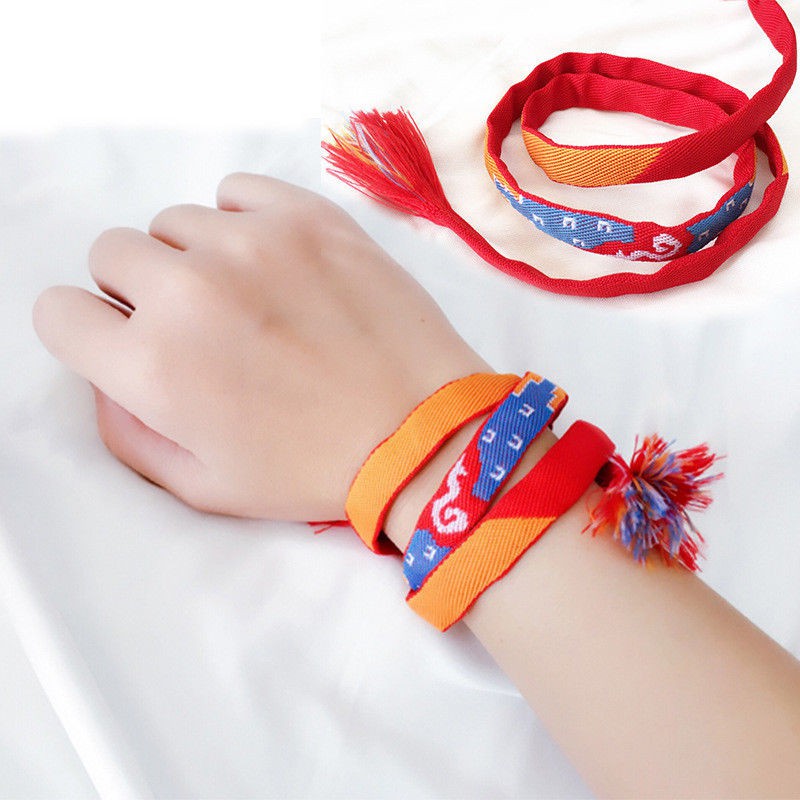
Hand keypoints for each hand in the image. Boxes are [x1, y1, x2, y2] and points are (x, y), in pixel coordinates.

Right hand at [33, 174, 488, 520]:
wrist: (421, 431)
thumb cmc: (313, 469)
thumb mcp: (203, 485)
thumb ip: (128, 431)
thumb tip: (107, 377)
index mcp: (153, 365)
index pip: (58, 313)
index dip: (89, 332)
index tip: (127, 344)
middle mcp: (189, 290)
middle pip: (111, 254)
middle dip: (139, 292)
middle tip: (199, 327)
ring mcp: (251, 242)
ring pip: (175, 223)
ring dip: (196, 258)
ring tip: (252, 299)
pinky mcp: (305, 215)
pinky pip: (235, 193)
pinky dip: (242, 222)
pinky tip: (278, 264)